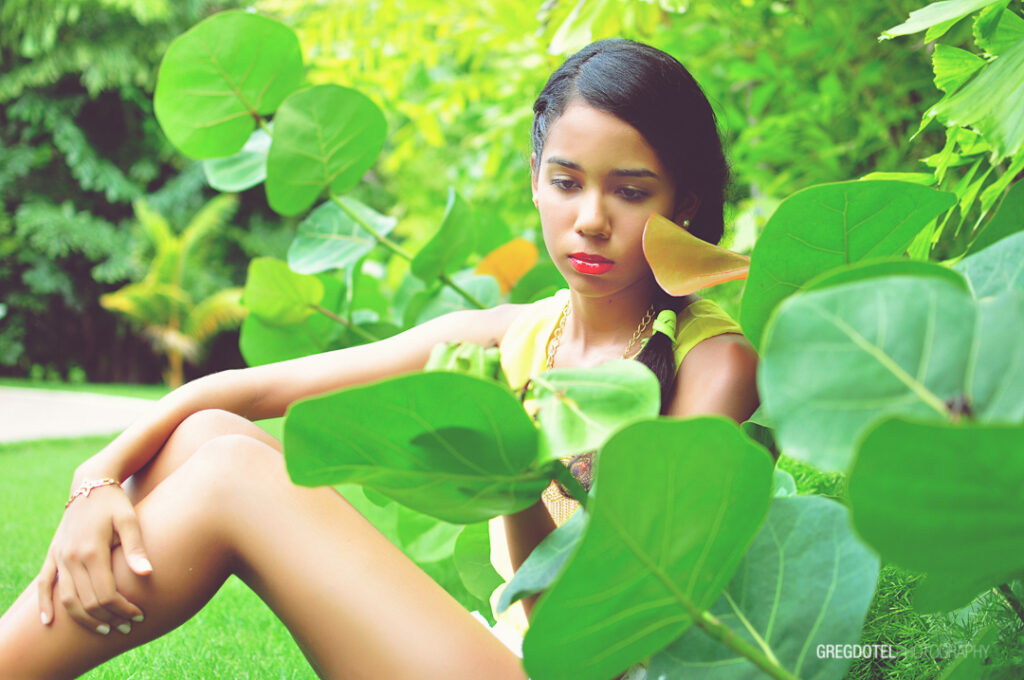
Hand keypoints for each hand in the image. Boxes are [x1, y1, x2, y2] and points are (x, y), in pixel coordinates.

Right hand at [37, 483, 151, 633]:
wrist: (90, 484)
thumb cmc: (115, 503)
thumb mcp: (130, 520)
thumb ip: (136, 548)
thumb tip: (147, 575)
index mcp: (92, 551)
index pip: (105, 594)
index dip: (122, 609)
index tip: (139, 615)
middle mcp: (71, 558)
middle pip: (87, 602)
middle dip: (109, 618)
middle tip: (128, 626)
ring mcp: (59, 557)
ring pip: (67, 600)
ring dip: (85, 619)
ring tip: (106, 629)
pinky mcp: (53, 555)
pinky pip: (44, 584)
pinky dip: (44, 604)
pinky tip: (48, 622)